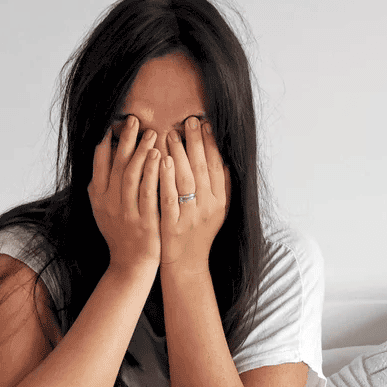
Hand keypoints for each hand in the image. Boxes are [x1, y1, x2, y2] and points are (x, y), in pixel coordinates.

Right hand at [88, 115, 162, 273]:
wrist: (130, 264)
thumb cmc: (120, 233)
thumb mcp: (103, 210)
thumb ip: (100, 186)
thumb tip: (102, 156)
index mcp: (98, 198)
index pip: (99, 163)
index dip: (105, 141)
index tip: (113, 123)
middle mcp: (109, 203)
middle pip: (116, 165)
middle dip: (125, 140)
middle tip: (135, 120)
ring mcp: (127, 212)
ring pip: (131, 176)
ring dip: (141, 152)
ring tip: (151, 133)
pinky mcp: (144, 221)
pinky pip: (148, 192)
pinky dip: (153, 173)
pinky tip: (160, 157)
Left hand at [159, 117, 229, 269]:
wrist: (187, 265)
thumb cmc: (200, 234)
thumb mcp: (218, 212)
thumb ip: (222, 187)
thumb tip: (225, 160)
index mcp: (220, 202)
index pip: (217, 167)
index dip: (212, 144)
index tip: (205, 124)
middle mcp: (208, 208)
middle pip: (203, 169)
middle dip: (196, 143)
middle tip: (188, 121)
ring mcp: (190, 217)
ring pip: (187, 180)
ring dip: (180, 154)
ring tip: (171, 134)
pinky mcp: (173, 226)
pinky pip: (170, 197)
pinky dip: (167, 178)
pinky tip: (162, 161)